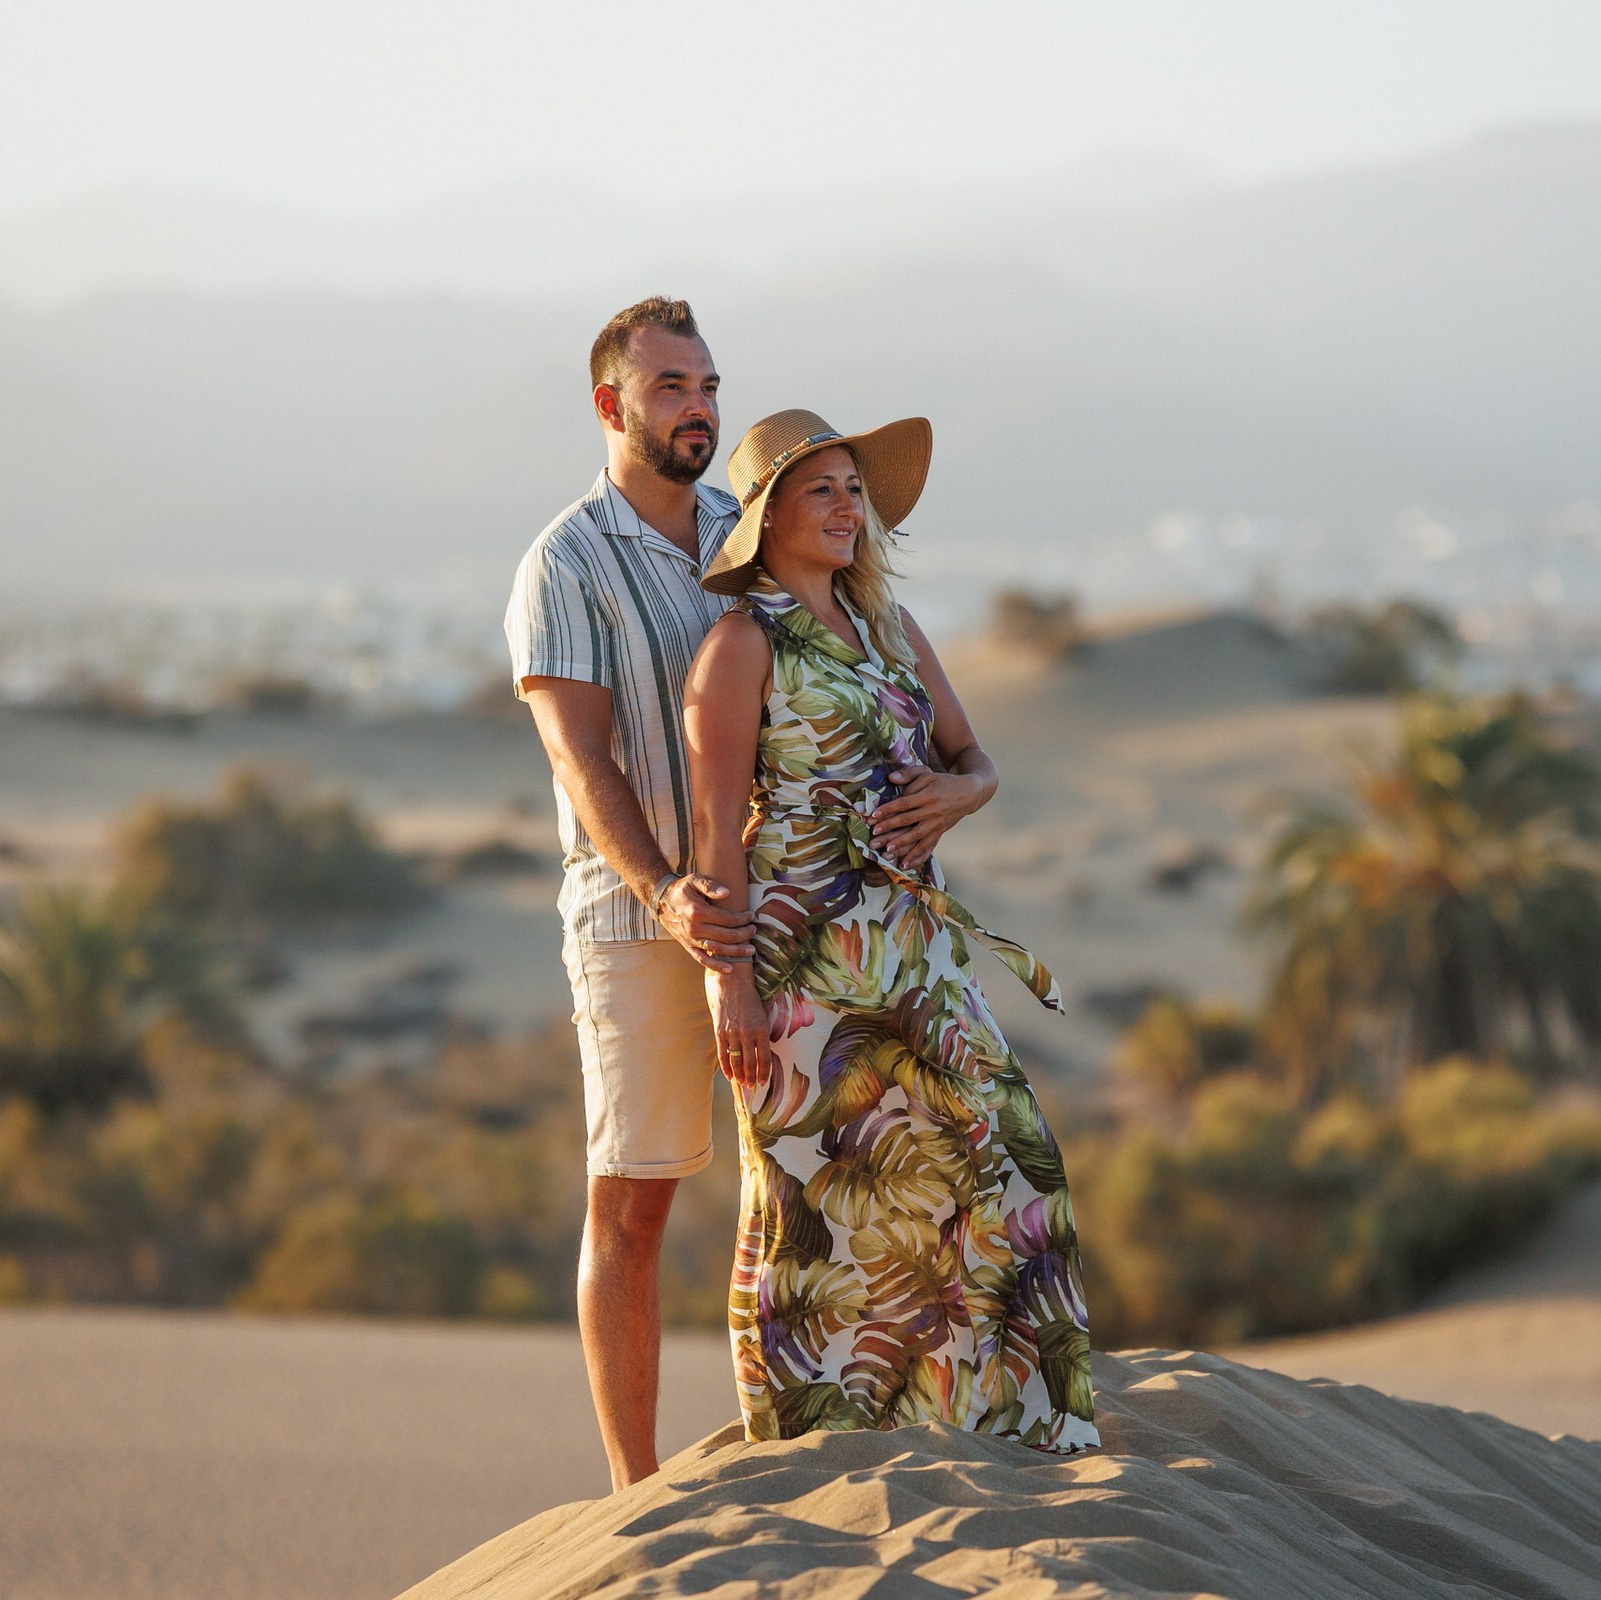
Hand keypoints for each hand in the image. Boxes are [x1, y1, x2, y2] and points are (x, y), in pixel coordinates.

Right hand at [656, 873, 756, 972]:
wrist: (661, 901)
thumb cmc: (681, 889)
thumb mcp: (694, 880)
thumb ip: (710, 885)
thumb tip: (727, 893)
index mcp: (698, 912)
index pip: (728, 919)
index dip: (742, 919)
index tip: (752, 916)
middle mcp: (694, 928)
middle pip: (726, 936)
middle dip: (744, 935)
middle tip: (754, 931)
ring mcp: (691, 939)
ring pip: (717, 950)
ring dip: (736, 952)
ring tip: (750, 950)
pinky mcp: (687, 946)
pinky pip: (702, 959)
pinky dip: (716, 966)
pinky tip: (729, 969)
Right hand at [706, 968, 772, 1087]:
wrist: (732, 983)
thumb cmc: (750, 998)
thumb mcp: (762, 1014)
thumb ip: (763, 1034)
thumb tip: (763, 1053)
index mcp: (762, 1029)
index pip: (765, 1058)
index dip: (764, 1073)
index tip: (763, 1082)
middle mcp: (747, 1033)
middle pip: (751, 1063)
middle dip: (751, 1077)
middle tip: (751, 1086)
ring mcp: (732, 1034)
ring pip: (736, 1062)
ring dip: (739, 1075)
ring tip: (742, 1083)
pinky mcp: (720, 1032)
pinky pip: (723, 1055)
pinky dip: (726, 1067)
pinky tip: (729, 1075)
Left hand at [869, 765, 981, 869]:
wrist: (968, 794)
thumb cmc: (943, 782)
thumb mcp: (928, 773)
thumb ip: (908, 773)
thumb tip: (891, 778)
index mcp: (928, 795)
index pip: (904, 803)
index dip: (888, 810)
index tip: (873, 816)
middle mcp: (933, 811)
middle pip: (908, 821)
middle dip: (889, 830)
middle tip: (873, 837)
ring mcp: (937, 824)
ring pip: (917, 836)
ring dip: (902, 845)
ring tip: (887, 852)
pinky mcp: (940, 832)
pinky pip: (928, 846)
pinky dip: (916, 856)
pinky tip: (904, 864)